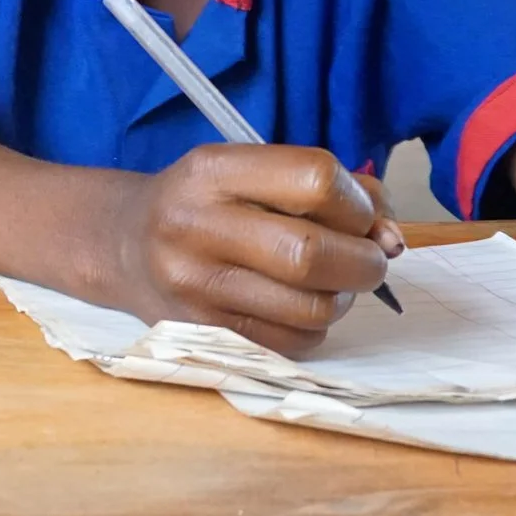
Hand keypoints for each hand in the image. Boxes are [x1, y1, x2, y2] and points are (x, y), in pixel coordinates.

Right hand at [112, 145, 405, 356]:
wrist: (123, 244)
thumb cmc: (208, 203)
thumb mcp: (254, 172)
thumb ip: (333, 191)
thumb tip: (392, 241)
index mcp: (212, 171)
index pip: (316, 180)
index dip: (358, 202)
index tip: (358, 215)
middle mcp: (195, 226)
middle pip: (313, 254)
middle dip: (364, 262)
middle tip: (365, 260)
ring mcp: (195, 286)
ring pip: (311, 308)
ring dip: (342, 299)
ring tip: (327, 283)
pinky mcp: (203, 332)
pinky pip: (294, 343)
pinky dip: (314, 328)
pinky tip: (295, 307)